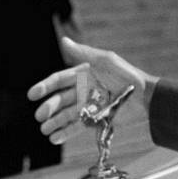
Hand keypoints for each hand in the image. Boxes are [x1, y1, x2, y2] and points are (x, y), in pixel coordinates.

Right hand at [28, 37, 156, 144]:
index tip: (32, 95)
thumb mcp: (105, 61)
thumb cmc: (127, 76)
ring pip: (66, 115)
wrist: (145, 97)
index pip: (59, 81)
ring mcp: (88, 106)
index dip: (44, 87)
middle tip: (40, 116)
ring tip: (45, 130)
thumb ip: (83, 53)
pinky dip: (66, 132)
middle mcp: (83, 90)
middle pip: (60, 100)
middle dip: (49, 108)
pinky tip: (55, 138)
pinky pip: (77, 127)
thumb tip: (63, 40)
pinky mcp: (95, 120)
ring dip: (54, 122)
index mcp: (83, 75)